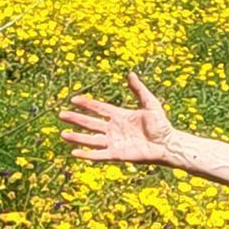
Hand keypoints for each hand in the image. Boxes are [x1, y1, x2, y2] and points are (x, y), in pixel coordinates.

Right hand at [59, 70, 174, 165]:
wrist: (168, 144)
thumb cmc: (162, 125)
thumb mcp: (150, 103)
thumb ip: (139, 90)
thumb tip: (130, 73)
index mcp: (120, 115)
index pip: (99, 108)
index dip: (86, 104)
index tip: (72, 99)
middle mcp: (114, 129)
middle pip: (90, 123)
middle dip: (76, 119)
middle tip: (61, 114)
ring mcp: (114, 142)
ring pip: (91, 139)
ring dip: (77, 137)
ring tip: (63, 134)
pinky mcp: (117, 154)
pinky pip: (99, 155)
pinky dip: (86, 154)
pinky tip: (74, 152)